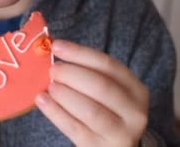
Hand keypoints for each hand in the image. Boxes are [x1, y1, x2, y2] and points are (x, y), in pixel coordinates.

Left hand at [35, 40, 149, 146]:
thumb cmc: (107, 113)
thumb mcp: (110, 93)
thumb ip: (90, 74)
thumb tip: (56, 52)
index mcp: (137, 90)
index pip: (109, 65)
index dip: (81, 53)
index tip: (57, 46)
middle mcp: (134, 112)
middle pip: (101, 86)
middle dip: (73, 74)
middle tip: (53, 69)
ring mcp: (119, 133)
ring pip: (90, 110)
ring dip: (65, 94)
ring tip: (49, 86)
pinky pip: (74, 128)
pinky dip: (55, 112)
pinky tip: (43, 101)